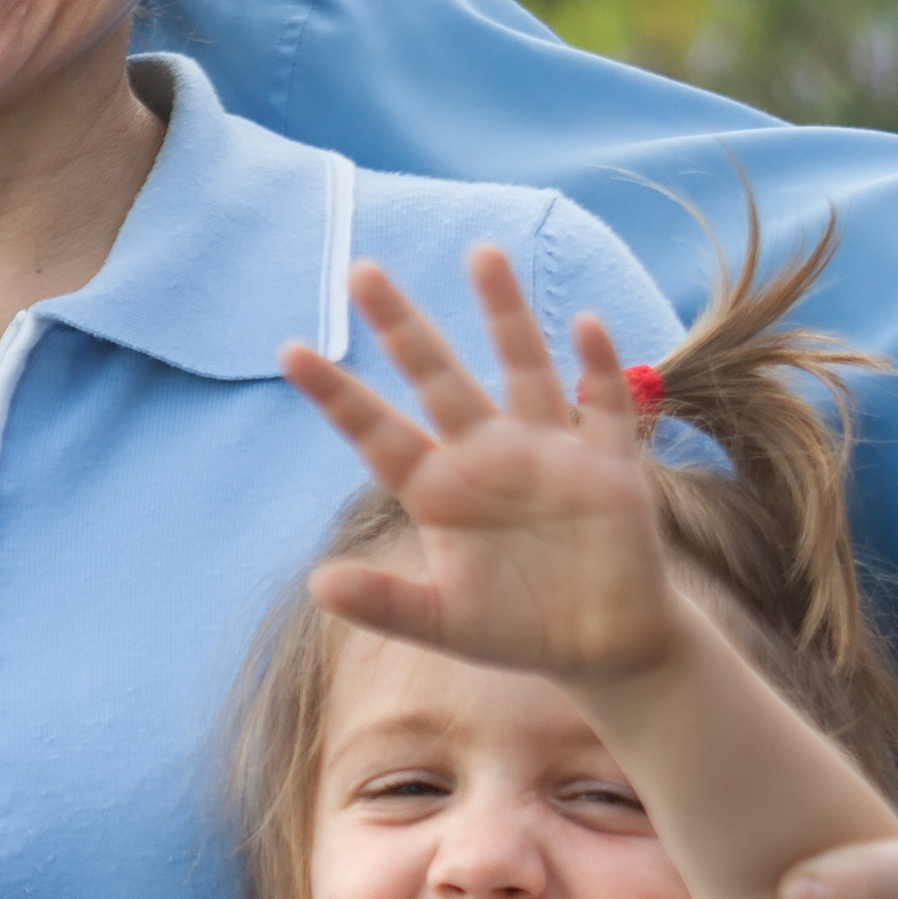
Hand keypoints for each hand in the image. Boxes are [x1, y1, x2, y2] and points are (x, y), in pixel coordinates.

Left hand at [281, 247, 675, 684]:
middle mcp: (487, 455)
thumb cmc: (516, 626)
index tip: (289, 351)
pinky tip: (587, 326)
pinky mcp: (608, 465)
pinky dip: (599, 370)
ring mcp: (548, 452)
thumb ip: (385, 604)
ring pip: (522, 367)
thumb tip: (317, 586)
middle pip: (437, 377)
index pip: (377, 432)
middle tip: (361, 271)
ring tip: (481, 253)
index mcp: (438, 490)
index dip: (336, 395)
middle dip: (403, 327)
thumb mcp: (444, 623)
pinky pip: (605, 407)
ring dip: (505, 313)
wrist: (602, 645)